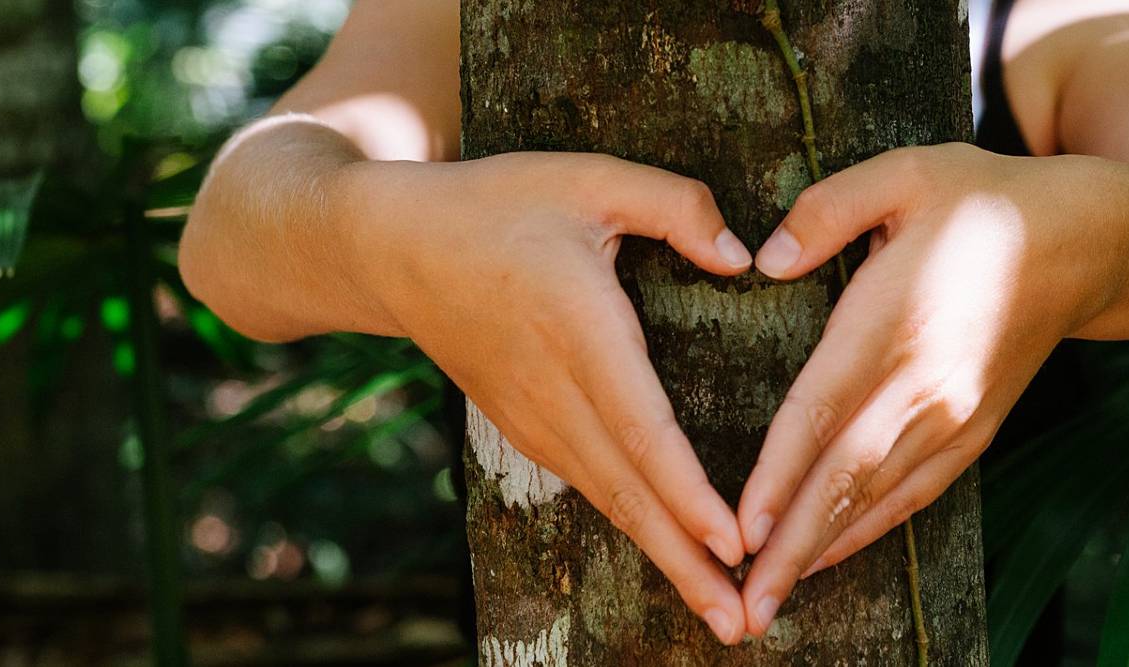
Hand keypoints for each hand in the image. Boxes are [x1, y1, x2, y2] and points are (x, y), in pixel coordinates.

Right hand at [334, 153, 754, 643]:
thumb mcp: (587, 175)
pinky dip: (634, 529)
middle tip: (741, 626)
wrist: (386, 248)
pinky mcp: (524, 428)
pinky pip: (589, 488)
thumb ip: (675, 204)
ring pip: (608, 502)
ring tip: (721, 615)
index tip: (731, 542)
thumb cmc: (493, 203)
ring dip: (665, 561)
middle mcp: (552, 391)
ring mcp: (532, 418)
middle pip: (627, 492)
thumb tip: (742, 258)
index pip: (639, 426)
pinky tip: (672, 558)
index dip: (686, 491)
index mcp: (576, 328)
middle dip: (686, 563)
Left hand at [733, 143, 1128, 633]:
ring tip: (771, 602)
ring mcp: (955, 418)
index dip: (777, 475)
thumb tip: (762, 260)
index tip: (740, 528)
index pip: (821, 412)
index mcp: (896, 323)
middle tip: (744, 605)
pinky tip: (825, 555)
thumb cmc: (984, 200)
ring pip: (877, 499)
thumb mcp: (905, 173)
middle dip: (790, 547)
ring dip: (821, 552)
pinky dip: (867, 531)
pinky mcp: (974, 432)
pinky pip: (913, 495)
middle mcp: (926, 386)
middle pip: (843, 479)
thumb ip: (826, 211)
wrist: (1087, 243)